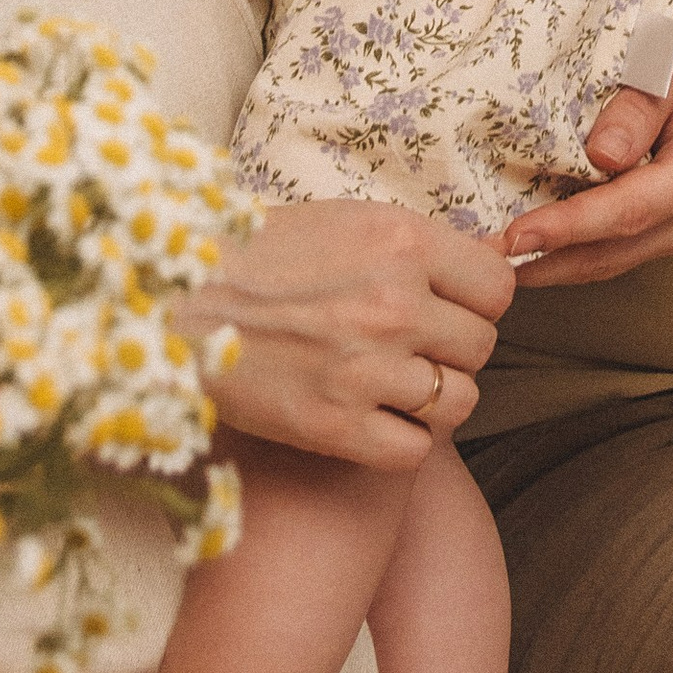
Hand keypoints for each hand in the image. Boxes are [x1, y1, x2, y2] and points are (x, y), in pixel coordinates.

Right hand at [182, 200, 514, 469]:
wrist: (173, 303)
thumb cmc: (258, 256)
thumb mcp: (346, 223)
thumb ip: (421, 246)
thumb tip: (498, 256)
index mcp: (400, 242)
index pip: (497, 286)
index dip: (476, 302)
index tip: (449, 308)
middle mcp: (392, 303)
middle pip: (479, 346)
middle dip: (451, 351)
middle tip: (409, 349)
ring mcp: (365, 368)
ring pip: (458, 401)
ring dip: (432, 399)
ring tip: (391, 385)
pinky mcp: (334, 426)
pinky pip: (415, 450)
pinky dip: (400, 441)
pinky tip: (370, 419)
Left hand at [505, 26, 672, 290]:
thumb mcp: (672, 61)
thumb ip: (637, 106)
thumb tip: (601, 157)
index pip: (628, 210)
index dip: (568, 228)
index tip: (515, 237)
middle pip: (613, 252)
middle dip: (547, 262)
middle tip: (483, 263)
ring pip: (610, 261)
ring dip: (552, 266)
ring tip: (494, 264)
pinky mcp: (667, 231)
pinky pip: (614, 251)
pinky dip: (569, 254)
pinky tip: (528, 250)